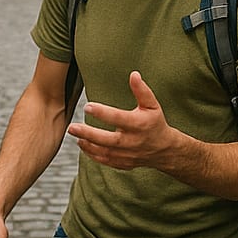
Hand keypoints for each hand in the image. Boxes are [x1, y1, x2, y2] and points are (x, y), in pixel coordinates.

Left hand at [67, 71, 181, 171]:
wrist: (164, 149)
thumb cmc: (155, 123)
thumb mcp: (152, 105)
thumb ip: (142, 90)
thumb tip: (133, 74)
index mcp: (140, 125)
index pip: (118, 118)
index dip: (103, 113)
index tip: (88, 106)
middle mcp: (133, 141)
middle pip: (108, 140)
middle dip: (89, 134)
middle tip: (72, 127)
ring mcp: (128, 155)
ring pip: (105, 152)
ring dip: (88, 145)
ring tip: (75, 135)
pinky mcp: (124, 163)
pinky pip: (106, 161)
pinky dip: (92, 154)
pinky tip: (83, 144)